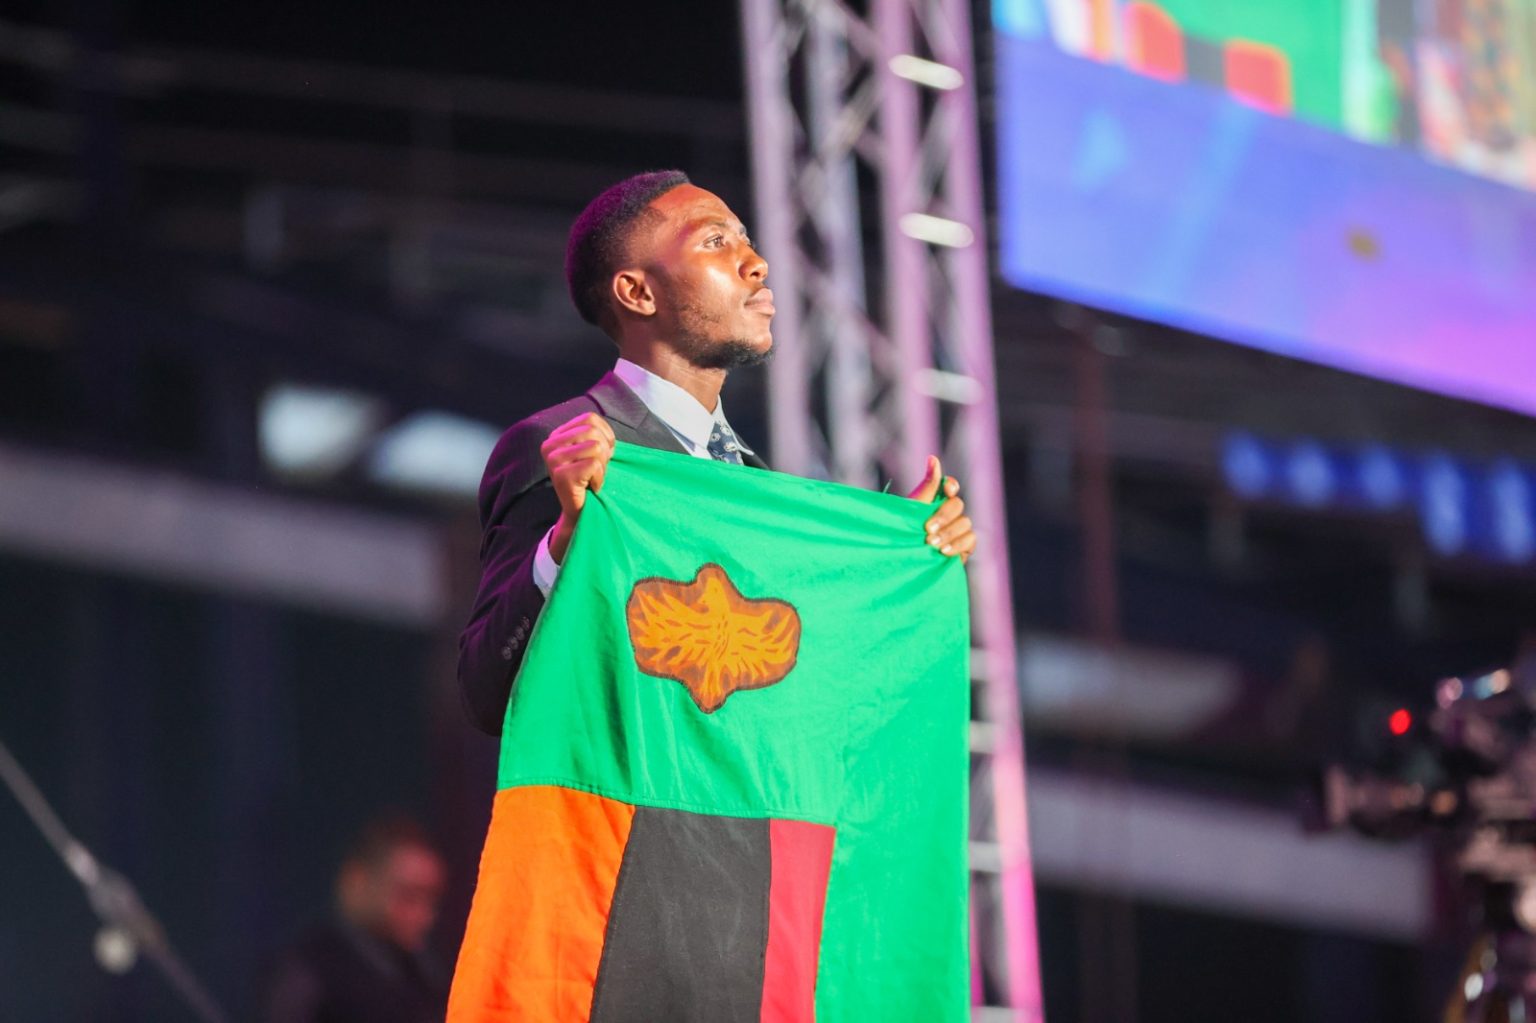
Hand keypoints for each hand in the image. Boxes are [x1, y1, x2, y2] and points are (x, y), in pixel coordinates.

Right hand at [540, 412, 615, 562]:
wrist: (583, 512)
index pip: (590, 419)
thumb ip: (597, 435)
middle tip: (597, 470)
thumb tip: (613, 428)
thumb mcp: (594, 452)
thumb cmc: (591, 480)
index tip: (602, 456)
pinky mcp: (560, 475)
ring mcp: (553, 459)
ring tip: (593, 479)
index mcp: (557, 435)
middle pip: (593, 432)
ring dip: (602, 467)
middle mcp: (550, 445)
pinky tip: (591, 487)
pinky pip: (594, 465)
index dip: (606, 436)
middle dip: (604, 452)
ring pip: (595, 448)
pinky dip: (599, 478)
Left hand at [907, 456, 975, 563]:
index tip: (947, 490)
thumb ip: (927, 486)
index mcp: (935, 500)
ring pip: (966, 523)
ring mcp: (957, 531)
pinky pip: (970, 541)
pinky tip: (944, 551)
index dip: (951, 486)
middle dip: (944, 516)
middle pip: (958, 505)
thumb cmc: (902, 533)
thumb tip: (933, 458)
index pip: (950, 487)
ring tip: (932, 543)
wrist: (898, 561)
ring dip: (949, 532)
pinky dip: (959, 545)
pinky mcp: (963, 548)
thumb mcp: (912, 508)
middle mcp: (948, 514)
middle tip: (927, 529)